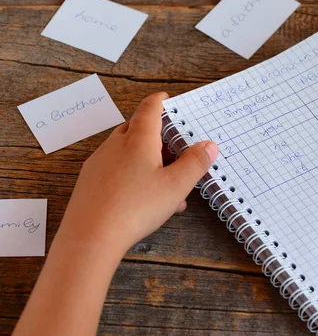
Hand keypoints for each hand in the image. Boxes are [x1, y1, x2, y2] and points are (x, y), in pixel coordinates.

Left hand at [56, 92, 218, 257]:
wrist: (90, 237)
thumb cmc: (136, 207)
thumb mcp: (175, 186)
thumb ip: (194, 163)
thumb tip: (209, 145)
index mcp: (138, 140)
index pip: (149, 110)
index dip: (159, 101)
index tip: (166, 98)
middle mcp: (115, 145)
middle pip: (136, 128)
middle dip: (155, 132)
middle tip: (173, 142)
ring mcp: (99, 163)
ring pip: (126, 151)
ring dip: (147, 158)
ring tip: (167, 181)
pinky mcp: (90, 182)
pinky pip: (116, 169)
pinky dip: (133, 173)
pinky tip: (146, 198)